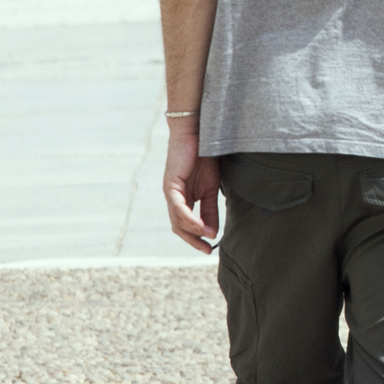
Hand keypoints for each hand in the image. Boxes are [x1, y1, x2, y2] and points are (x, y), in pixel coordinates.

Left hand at [163, 116, 221, 251]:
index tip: (211, 248)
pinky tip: (199, 226)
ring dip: (193, 232)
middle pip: (179, 227)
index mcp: (184, 199)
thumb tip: (213, 231)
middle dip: (193, 240)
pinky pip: (178, 207)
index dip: (198, 238)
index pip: (187, 225)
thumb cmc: (205, 156)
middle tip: (207, 250)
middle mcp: (174, 198)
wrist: (199, 133)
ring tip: (209, 237)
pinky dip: (189, 218)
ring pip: (177, 220)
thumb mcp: (211, 188)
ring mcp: (171, 192)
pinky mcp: (171, 184)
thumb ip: (211, 209)